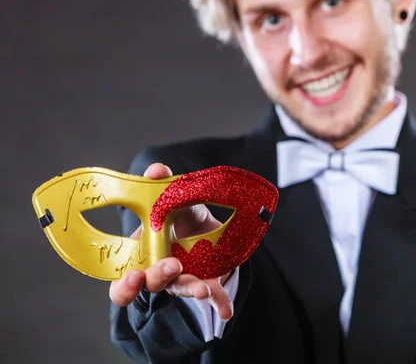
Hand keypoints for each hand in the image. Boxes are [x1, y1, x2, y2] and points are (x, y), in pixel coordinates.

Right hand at [109, 163, 233, 319]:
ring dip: (191, 289)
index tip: (133, 275)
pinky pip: (213, 295)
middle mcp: (159, 273)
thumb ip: (159, 186)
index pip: (123, 282)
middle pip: (152, 285)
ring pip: (182, 288)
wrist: (202, 226)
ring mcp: (182, 279)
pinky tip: (227, 310)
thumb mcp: (168, 200)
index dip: (125, 285)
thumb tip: (157, 170)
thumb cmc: (176, 216)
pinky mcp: (207, 280)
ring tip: (202, 289)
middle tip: (172, 264)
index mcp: (141, 257)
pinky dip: (220, 302)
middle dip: (159, 277)